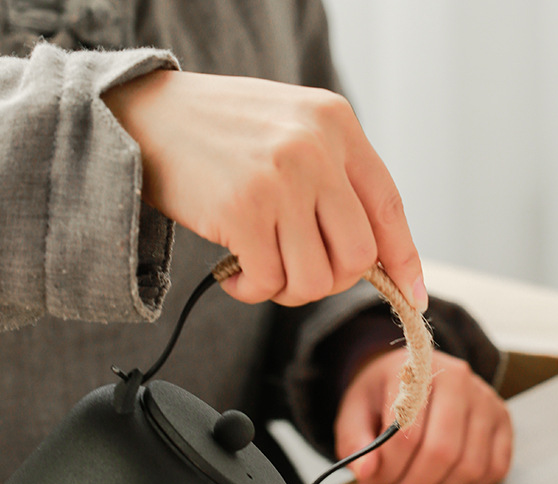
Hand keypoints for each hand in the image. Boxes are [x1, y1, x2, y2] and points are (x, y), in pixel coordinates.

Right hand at [102, 69, 426, 310]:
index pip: (389, 207)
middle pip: (359, 255)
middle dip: (332, 281)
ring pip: (317, 278)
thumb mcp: (291, 131)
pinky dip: (253, 290)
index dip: (404, 259)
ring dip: (290, 290)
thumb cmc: (221, 133)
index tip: (412, 294)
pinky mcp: (243, 211)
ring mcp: (281, 179)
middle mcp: (316, 148)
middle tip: (299, 274)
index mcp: (337, 124)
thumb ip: (334, 179)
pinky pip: (271, 281)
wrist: (144, 116)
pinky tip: (234, 272)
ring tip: (262, 270)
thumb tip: (375, 255)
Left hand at [334, 350, 512, 483]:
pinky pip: (494, 469)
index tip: (373, 479)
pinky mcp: (503, 420)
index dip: (387, 469)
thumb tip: (367, 473)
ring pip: (469, 466)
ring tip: (417, 481)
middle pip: (441, 452)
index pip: (405, 434)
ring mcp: (486, 399)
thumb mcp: (354, 412)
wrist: (411, 375)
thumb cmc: (382, 396)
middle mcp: (458, 378)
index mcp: (415, 369)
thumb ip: (354, 443)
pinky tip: (445, 475)